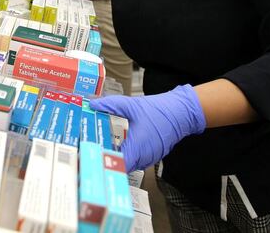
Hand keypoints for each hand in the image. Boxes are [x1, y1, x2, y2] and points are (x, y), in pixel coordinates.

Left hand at [89, 85, 205, 171]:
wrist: (182, 113)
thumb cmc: (159, 110)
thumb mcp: (131, 105)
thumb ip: (110, 104)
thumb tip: (93, 103)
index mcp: (138, 146)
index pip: (117, 164)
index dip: (102, 163)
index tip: (89, 158)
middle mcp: (144, 156)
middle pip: (120, 166)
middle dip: (105, 160)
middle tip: (88, 152)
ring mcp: (149, 158)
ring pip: (128, 164)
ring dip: (115, 158)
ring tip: (98, 151)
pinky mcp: (152, 156)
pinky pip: (136, 160)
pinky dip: (126, 156)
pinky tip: (115, 148)